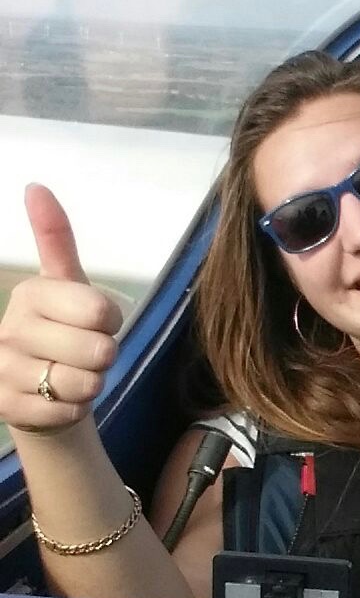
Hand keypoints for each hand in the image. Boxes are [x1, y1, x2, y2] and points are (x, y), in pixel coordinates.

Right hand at [0, 186, 122, 432]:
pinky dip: (76, 409)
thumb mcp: (67, 283)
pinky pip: (67, 412)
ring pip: (83, 384)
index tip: (98, 319)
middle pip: (97, 350)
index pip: (99, 310)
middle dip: (105, 355)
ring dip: (91, 384)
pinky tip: (60, 399)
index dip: (111, 320)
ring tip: (74, 375)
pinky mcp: (6, 409)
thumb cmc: (63, 328)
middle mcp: (9, 328)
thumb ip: (54, 237)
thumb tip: (35, 185)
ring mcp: (3, 370)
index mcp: (31, 293)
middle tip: (89, 352)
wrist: (38, 387)